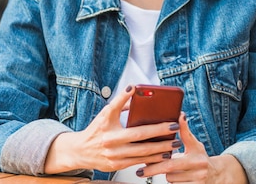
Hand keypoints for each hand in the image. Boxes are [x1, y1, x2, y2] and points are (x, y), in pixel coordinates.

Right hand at [44, 85, 180, 173]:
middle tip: (176, 132)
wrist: (80, 151)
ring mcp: (114, 157)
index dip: (155, 125)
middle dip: (162, 137)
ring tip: (174, 145)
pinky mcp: (116, 166)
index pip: (135, 125)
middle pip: (142, 140)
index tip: (170, 121)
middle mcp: (112, 144)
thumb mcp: (106, 113)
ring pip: (142, 154)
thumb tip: (135, 90)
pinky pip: (137, 163)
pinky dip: (151, 159)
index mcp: (110, 128)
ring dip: (160, 150)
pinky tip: (161, 155)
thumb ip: (120, 101)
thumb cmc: (95, 130)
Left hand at [138, 112, 248, 183]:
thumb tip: (180, 115)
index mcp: (196, 156)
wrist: (216, 174)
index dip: (156, 164)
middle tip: (141, 171)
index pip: (172, 162)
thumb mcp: (194, 143)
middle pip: (169, 172)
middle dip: (155, 170)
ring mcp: (197, 182)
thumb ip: (185, 131)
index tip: (144, 163)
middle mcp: (198, 170)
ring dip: (169, 175)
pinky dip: (174, 183)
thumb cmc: (200, 157)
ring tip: (173, 169)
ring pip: (172, 181)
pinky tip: (177, 177)